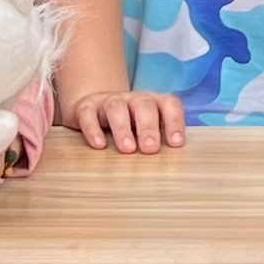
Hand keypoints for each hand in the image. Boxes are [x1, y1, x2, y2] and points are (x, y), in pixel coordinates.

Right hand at [69, 87, 185, 152]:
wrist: (92, 107)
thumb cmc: (128, 125)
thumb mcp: (145, 130)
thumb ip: (158, 142)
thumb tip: (170, 164)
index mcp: (153, 103)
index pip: (169, 104)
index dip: (175, 122)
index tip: (176, 143)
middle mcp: (133, 99)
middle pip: (144, 106)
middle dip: (148, 127)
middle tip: (151, 149)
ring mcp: (109, 101)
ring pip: (116, 108)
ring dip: (123, 128)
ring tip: (128, 149)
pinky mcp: (86, 108)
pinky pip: (88, 115)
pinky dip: (93, 129)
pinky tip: (99, 145)